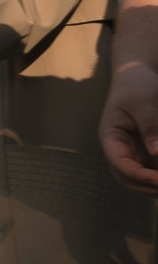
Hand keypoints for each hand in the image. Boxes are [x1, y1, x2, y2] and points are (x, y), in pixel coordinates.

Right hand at [101, 60, 157, 192]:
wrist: (137, 77)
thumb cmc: (137, 86)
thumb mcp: (144, 102)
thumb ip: (150, 126)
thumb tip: (157, 152)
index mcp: (110, 137)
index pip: (119, 163)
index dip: (138, 174)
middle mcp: (118, 149)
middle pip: (126, 177)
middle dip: (146, 186)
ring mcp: (131, 152)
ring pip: (138, 178)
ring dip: (153, 185)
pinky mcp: (144, 153)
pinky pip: (150, 170)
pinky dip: (157, 175)